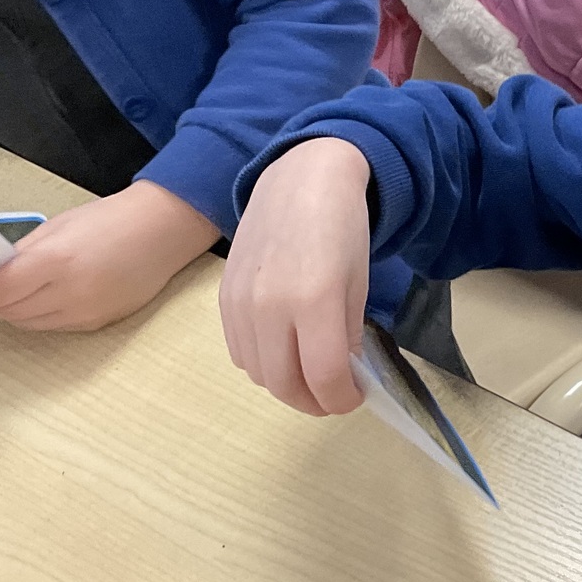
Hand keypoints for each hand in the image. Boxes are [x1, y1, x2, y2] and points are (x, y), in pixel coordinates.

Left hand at [0, 181, 219, 331]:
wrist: (165, 230)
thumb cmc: (110, 218)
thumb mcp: (59, 226)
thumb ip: (23, 253)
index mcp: (56, 261)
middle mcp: (70, 294)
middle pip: (8, 312)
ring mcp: (86, 313)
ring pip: (28, 324)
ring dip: (9, 312)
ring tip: (3, 295)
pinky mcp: (99, 324)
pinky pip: (53, 327)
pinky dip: (36, 317)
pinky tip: (37, 300)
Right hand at [219, 138, 374, 415]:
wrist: (300, 179)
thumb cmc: (341, 228)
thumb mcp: (357, 284)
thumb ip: (347, 336)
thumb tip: (341, 378)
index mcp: (315, 299)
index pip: (324, 377)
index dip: (342, 399)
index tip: (355, 398)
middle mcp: (271, 306)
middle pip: (285, 384)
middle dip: (313, 402)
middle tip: (332, 397)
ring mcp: (242, 303)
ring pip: (258, 373)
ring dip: (287, 385)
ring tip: (310, 374)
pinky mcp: (224, 298)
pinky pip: (239, 351)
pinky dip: (263, 364)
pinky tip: (283, 350)